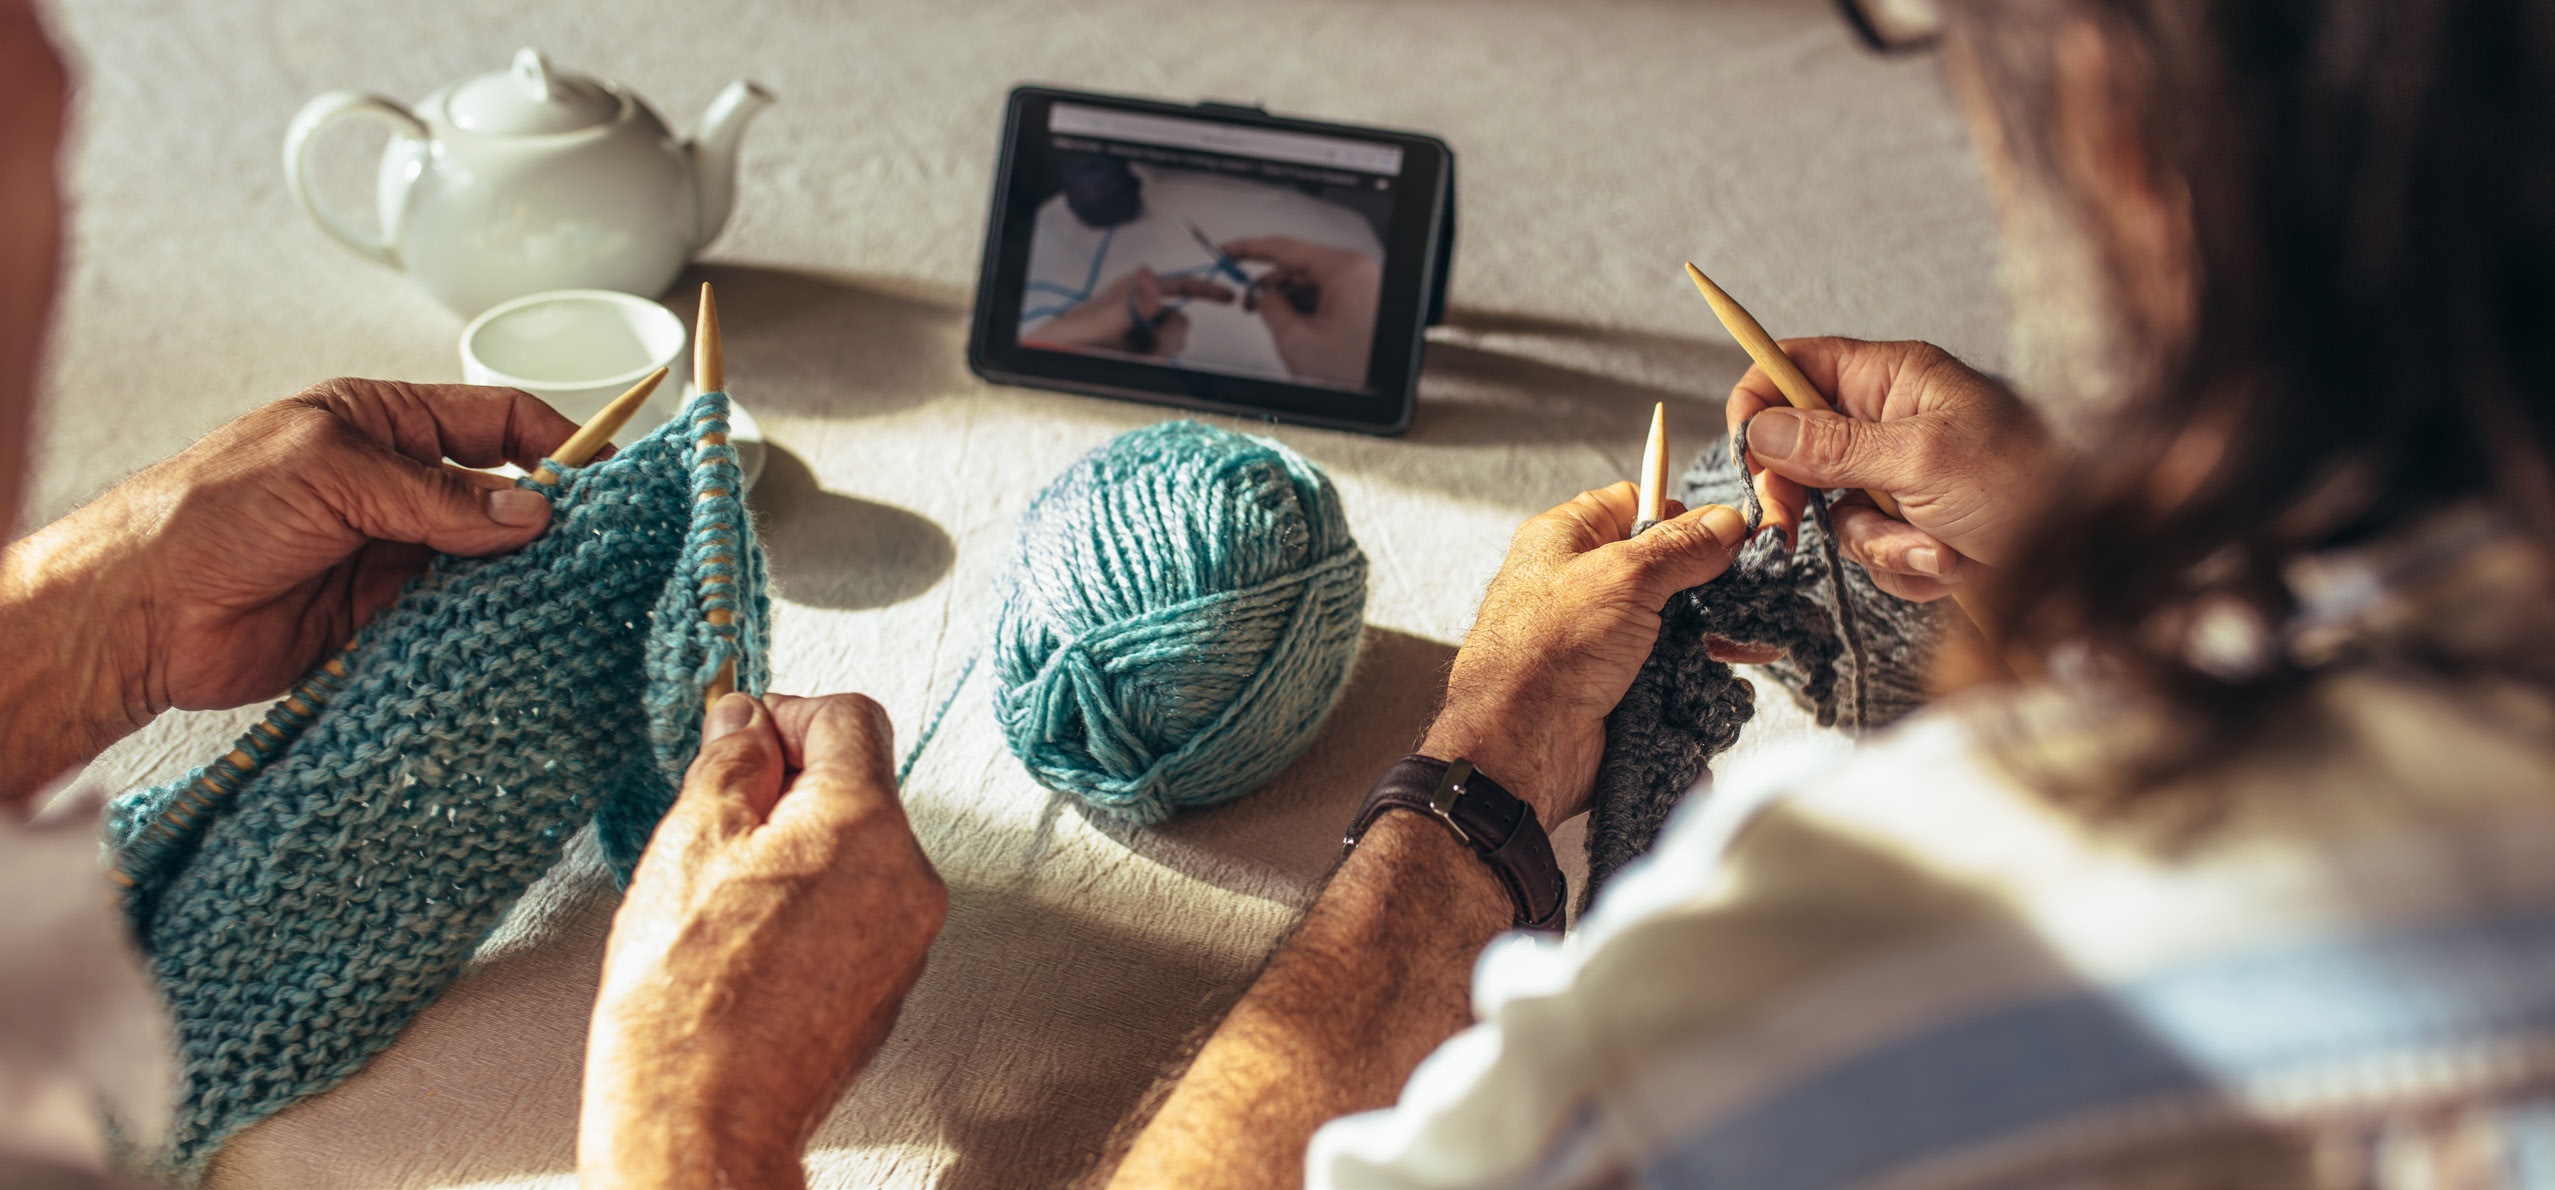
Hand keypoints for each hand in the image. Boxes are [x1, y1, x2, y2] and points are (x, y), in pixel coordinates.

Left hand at [0, 379, 579, 804]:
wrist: (136, 611)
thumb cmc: (208, 511)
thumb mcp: (332, 472)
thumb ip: (437, 494)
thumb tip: (530, 511)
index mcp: (379, 425)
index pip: (492, 421)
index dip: (555, 442)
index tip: (605, 476)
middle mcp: (390, 488)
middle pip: (496, 498)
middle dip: (543, 521)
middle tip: (595, 548)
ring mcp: (386, 555)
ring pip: (481, 566)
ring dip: (515, 580)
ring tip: (562, 595)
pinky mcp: (377, 621)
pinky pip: (449, 621)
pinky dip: (480, 629)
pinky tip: (508, 634)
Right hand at [582, 693, 946, 1188]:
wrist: (702, 1120)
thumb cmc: (688, 1002)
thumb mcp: (690, 844)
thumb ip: (730, 762)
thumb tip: (745, 721)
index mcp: (867, 825)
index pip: (849, 716)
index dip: (785, 715)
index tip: (740, 737)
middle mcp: (907, 878)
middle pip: (856, 786)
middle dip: (786, 790)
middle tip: (716, 825)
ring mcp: (904, 938)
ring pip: (853, 853)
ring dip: (794, 851)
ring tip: (723, 900)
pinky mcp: (886, 985)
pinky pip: (854, 912)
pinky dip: (808, 908)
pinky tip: (746, 944)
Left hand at [1024, 266, 1232, 357]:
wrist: (1049, 363)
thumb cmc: (1064, 338)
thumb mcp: (1098, 321)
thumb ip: (1129, 305)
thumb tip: (1151, 279)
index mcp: (1131, 292)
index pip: (1178, 284)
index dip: (1205, 289)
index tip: (1227, 296)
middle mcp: (1138, 311)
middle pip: (1179, 323)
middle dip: (1167, 339)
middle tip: (1147, 348)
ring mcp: (1138, 334)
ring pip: (1171, 345)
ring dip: (1157, 356)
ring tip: (1132, 360)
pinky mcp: (1136, 355)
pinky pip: (1160, 362)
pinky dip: (1152, 366)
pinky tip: (1133, 366)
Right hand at [1221, 236, 1380, 384]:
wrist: (1389, 392)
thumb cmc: (1360, 371)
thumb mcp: (1297, 340)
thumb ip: (1270, 309)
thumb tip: (1260, 296)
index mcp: (1342, 270)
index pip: (1284, 248)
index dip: (1248, 249)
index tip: (1228, 252)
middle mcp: (1355, 273)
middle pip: (1297, 268)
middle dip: (1269, 287)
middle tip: (1247, 304)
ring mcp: (1360, 288)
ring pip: (1309, 286)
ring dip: (1288, 305)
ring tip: (1281, 330)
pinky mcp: (1361, 304)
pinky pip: (1324, 299)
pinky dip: (1305, 313)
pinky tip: (1298, 332)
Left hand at [1421, 486, 1748, 825]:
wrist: (1522, 745)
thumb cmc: (1547, 651)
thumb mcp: (1623, 577)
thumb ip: (1680, 548)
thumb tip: (1725, 523)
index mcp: (1565, 540)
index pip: (1631, 504)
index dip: (1678, 514)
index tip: (1725, 531)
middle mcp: (1579, 584)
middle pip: (1659, 565)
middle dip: (1707, 577)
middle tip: (1750, 586)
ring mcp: (1597, 636)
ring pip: (1669, 618)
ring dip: (1709, 626)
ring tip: (1750, 635)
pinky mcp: (1613, 682)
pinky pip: (1666, 664)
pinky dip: (1698, 666)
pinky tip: (1729, 669)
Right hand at [1725, 338, 2051, 601]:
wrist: (2093, 564)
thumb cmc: (2031, 488)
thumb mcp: (1924, 459)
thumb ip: (1834, 446)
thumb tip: (1759, 428)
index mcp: (1896, 379)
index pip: (1798, 364)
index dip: (1759, 398)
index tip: (1747, 451)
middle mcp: (1893, 423)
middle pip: (1800, 447)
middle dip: (1802, 493)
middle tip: (1787, 525)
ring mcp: (1903, 480)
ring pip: (1836, 513)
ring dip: (1878, 541)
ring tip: (1936, 545)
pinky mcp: (1916, 529)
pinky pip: (1873, 551)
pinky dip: (1906, 566)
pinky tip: (1954, 564)